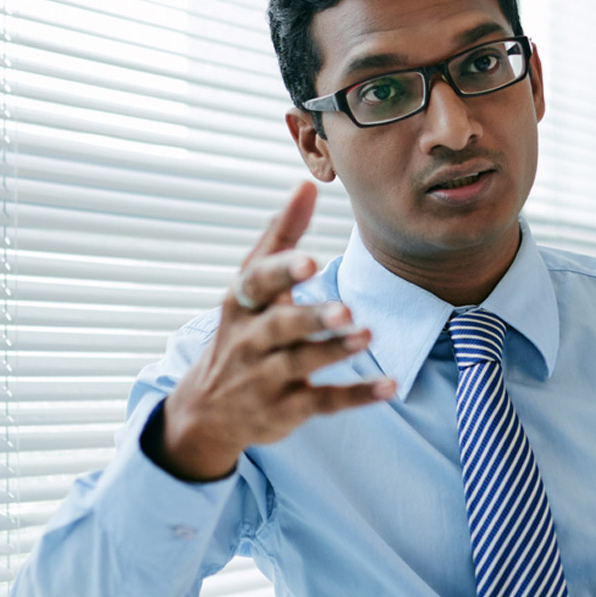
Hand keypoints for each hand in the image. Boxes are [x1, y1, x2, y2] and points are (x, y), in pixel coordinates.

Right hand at [153, 181, 395, 479]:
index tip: (310, 260)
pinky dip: (356, 395)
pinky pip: (323, 402)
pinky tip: (389, 385)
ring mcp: (266, 378)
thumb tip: (307, 184)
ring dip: (334, 350)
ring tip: (367, 336)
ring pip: (300, 363)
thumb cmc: (240, 332)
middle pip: (279, 327)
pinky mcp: (286, 409)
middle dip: (309, 317)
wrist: (206, 412)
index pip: (257, 283)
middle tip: (344, 309)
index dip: (282, 272)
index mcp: (242, 305)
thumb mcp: (249, 287)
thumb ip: (280, 236)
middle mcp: (250, 341)